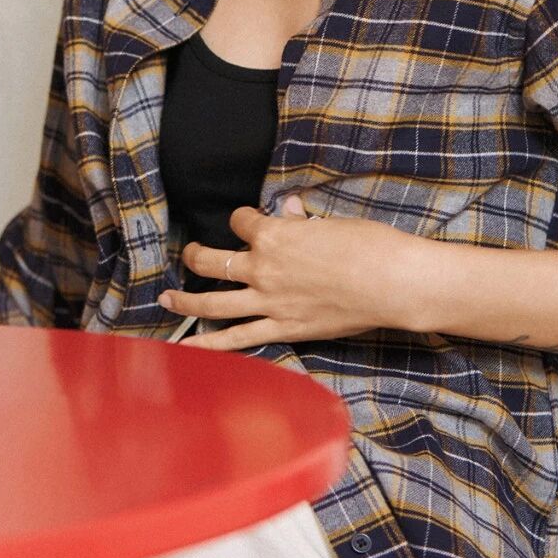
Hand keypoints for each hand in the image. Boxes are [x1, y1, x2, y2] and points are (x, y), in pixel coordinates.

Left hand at [157, 195, 428, 350]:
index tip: (247, 221)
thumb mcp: (332, 223)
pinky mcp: (283, 329)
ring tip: (167, 299)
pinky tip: (188, 347)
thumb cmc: (369, 245)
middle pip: (212, 262)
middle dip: (195, 256)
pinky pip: (237, 339)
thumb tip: (290, 210)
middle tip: (189, 255)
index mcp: (274, 235)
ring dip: (185, 300)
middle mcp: (263, 268)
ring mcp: (269, 302)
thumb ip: (301, 221)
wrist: (391, 283)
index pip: (241, 222)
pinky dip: (209, 344)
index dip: (242, 219)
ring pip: (213, 302)